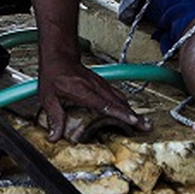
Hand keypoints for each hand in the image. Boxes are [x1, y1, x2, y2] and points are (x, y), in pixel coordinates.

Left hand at [36, 58, 151, 142]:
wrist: (60, 56)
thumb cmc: (54, 74)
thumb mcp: (48, 97)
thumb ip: (54, 117)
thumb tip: (54, 136)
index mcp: (83, 91)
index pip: (105, 104)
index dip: (119, 113)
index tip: (132, 120)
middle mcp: (96, 87)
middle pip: (119, 103)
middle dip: (134, 116)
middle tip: (146, 127)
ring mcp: (101, 85)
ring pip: (121, 99)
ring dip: (132, 111)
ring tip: (143, 123)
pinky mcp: (102, 85)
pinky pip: (118, 95)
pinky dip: (126, 105)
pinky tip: (130, 113)